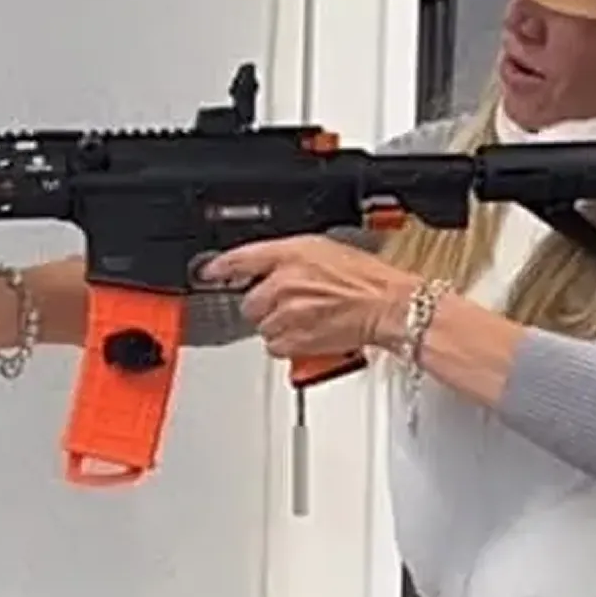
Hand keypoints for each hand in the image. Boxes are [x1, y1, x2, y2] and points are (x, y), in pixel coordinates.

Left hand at [200, 235, 416, 358]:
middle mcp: (284, 282)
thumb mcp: (325, 250)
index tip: (207, 272)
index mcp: (291, 253)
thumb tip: (266, 266)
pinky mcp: (293, 340)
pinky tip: (308, 334)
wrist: (388, 306)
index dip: (218, 267)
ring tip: (307, 320)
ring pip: (262, 327)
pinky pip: (275, 346)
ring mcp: (287, 313)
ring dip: (279, 327)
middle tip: (292, 306)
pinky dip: (288, 345)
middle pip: (249, 302)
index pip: (240, 258)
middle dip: (265, 306)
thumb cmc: (367, 280)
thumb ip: (290, 258)